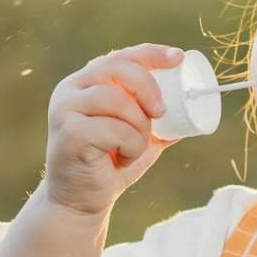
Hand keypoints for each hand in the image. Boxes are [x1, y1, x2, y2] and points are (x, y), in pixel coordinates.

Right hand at [41, 43, 184, 217]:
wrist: (80, 202)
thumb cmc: (109, 166)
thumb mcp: (138, 136)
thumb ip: (155, 120)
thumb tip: (192, 107)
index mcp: (86, 82)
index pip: (120, 56)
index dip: (151, 53)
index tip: (179, 58)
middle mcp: (71, 89)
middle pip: (116, 67)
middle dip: (147, 86)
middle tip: (162, 112)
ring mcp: (65, 109)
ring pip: (116, 100)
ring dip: (139, 126)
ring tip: (136, 146)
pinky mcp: (68, 132)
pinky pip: (113, 129)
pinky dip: (131, 145)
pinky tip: (122, 159)